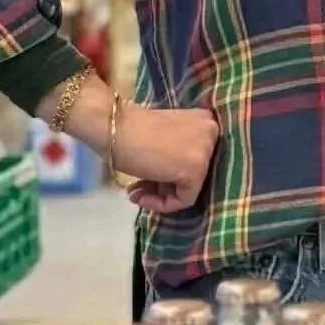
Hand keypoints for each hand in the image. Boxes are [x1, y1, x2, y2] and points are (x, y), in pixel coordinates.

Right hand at [44, 73, 218, 214]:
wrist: (113, 126)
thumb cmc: (130, 129)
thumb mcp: (164, 139)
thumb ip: (177, 154)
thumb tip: (173, 181)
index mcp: (206, 121)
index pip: (196, 158)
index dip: (171, 171)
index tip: (148, 176)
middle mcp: (212, 133)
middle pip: (194, 173)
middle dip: (164, 185)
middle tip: (138, 188)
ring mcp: (206, 151)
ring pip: (190, 188)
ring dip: (159, 195)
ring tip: (135, 194)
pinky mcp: (195, 170)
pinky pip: (184, 199)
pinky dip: (161, 204)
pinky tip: (140, 197)